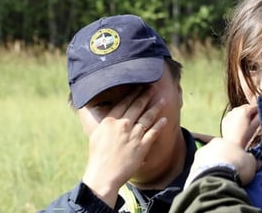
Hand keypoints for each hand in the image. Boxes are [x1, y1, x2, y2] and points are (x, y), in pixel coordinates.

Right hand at [82, 87, 166, 206]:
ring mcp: (133, 135)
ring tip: (162, 100)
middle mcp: (123, 125)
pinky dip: (160, 125)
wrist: (104, 174)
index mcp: (110, 121)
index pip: (124, 103)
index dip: (133, 93)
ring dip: (155, 107)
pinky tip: (164, 119)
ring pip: (147, 117)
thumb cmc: (98, 156)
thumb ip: (106, 123)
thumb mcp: (97, 135)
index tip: (139, 86)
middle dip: (146, 95)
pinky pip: (153, 132)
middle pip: (137, 106)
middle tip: (153, 87)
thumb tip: (111, 116)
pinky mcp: (142, 146)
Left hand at [191, 138, 260, 185]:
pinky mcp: (191, 171)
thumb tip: (257, 161)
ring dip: (212, 169)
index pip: (227, 146)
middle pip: (215, 154)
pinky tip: (212, 184)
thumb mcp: (250, 162)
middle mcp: (207, 147)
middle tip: (228, 173)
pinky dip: (205, 178)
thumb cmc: (236, 165)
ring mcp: (197, 158)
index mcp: (221, 140)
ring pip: (206, 163)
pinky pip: (200, 174)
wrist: (217, 177)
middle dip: (221, 162)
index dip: (233, 155)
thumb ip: (252, 160)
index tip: (237, 164)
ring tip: (220, 180)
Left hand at [221, 104, 259, 147]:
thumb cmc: (244, 136)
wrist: (232, 145)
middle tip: (254, 120)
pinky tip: (238, 126)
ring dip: (243, 114)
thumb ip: (260, 117)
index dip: (260, 110)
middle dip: (251, 112)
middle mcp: (235, 110)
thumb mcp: (255, 126)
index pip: (255, 106)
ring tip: (246, 124)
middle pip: (247, 107)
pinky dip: (236, 118)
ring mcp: (229, 114)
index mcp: (244, 110)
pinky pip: (233, 116)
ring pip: (239, 111)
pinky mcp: (225, 119)